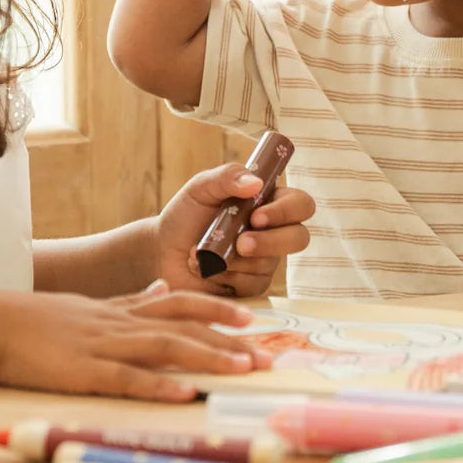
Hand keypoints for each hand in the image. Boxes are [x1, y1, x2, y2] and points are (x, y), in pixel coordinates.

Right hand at [0, 285, 269, 401]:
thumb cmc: (31, 320)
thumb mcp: (85, 304)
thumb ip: (124, 301)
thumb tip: (159, 289)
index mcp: (117, 310)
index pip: (177, 305)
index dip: (215, 311)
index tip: (250, 320)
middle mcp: (118, 324)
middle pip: (182, 328)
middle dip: (227, 343)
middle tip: (265, 357)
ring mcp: (101, 346)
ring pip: (164, 349)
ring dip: (208, 359)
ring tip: (243, 371)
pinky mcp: (82, 372)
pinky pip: (127, 378)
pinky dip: (159, 385)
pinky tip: (186, 393)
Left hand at [153, 162, 314, 298]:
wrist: (162, 252)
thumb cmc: (184, 215)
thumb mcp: (201, 188)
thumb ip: (228, 177)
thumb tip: (256, 182)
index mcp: (268, 202)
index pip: (300, 204)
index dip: (286, 211)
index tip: (257, 216)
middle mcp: (273, 231)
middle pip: (299, 237)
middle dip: (271, 242)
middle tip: (242, 243)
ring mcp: (265, 261)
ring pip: (271, 263)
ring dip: (235, 259)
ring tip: (205, 252)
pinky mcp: (252, 285)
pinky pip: (253, 284)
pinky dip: (227, 276)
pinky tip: (207, 269)